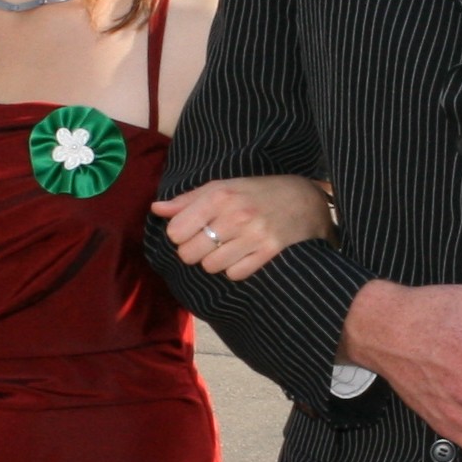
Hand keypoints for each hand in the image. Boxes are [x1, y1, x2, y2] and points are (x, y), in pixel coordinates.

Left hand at [152, 176, 333, 281]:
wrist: (305, 199)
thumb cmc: (258, 192)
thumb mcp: (223, 187)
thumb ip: (188, 200)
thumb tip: (156, 209)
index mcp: (219, 195)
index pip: (176, 231)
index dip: (179, 234)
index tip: (191, 230)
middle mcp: (235, 215)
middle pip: (189, 253)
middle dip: (194, 251)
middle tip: (208, 242)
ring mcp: (253, 235)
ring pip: (210, 267)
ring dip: (215, 261)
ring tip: (227, 248)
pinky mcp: (269, 252)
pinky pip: (234, 274)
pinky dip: (234, 269)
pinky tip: (242, 256)